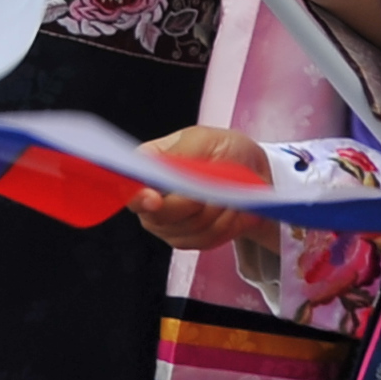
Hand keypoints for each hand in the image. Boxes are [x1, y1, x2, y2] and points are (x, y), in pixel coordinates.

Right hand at [132, 123, 272, 252]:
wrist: (251, 172)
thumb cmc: (224, 150)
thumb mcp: (205, 140)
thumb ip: (180, 154)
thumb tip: (161, 171)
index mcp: (147, 166)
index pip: (129, 186)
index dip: (140, 196)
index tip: (155, 199)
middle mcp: (148, 198)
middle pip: (160, 215)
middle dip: (197, 201)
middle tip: (220, 184)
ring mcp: (164, 223)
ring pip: (191, 227)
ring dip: (220, 209)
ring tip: (232, 191)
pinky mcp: (185, 239)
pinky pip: (206, 239)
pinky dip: (228, 222)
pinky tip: (234, 207)